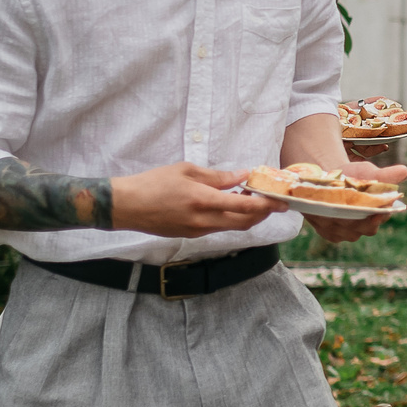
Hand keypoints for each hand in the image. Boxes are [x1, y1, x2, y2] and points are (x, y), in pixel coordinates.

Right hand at [109, 163, 284, 237]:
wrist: (126, 206)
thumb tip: (242, 175)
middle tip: (272, 201)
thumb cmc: (153, 183)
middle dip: (263, 213)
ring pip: (233, 227)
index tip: (281, 200)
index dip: (267, 205)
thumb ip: (217, 176)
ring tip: (250, 199)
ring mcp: (197, 231)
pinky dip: (231, 219)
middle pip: (245, 222)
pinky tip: (229, 205)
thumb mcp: (186, 170)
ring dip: (247, 216)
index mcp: (203, 200)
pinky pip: (219, 228)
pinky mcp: (191, 235)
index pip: (245, 207)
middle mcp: (203, 220)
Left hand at [305, 158, 406, 243]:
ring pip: (344, 231)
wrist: (333, 178)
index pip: (382, 216)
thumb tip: (404, 171)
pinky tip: (320, 213)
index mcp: (380, 214)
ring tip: (331, 208)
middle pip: (363, 228)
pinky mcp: (329, 234)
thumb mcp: (370, 173)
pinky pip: (327, 231)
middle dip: (356, 219)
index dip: (379, 214)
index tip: (375, 209)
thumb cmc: (357, 177)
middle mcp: (364, 228)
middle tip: (348, 209)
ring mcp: (347, 233)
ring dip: (337, 220)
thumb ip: (386, 175)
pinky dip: (323, 222)